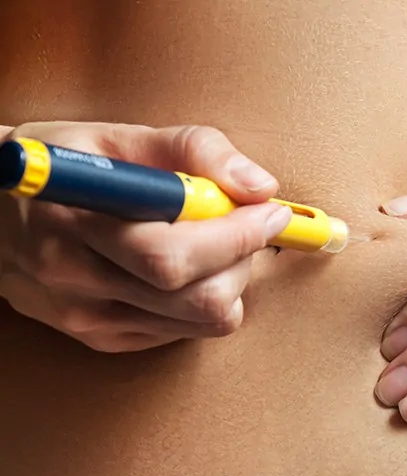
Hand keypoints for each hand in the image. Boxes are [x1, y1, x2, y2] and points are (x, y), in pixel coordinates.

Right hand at [0, 122, 290, 352]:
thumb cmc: (64, 165)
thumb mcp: (120, 136)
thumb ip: (194, 150)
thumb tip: (259, 186)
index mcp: (77, 224)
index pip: (173, 255)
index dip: (237, 236)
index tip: (272, 213)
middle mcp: (77, 283)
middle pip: (196, 298)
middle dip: (243, 259)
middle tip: (246, 226)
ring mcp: (89, 319)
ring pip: (200, 321)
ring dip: (232, 280)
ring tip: (217, 244)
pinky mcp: (104, 338)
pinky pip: (185, 333)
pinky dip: (206, 299)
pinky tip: (190, 268)